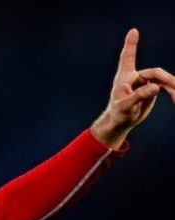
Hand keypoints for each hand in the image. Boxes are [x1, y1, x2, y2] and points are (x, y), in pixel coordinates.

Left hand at [90, 28, 174, 148]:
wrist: (121, 121)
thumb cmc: (118, 114)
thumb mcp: (125, 107)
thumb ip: (138, 96)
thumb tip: (155, 86)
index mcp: (124, 78)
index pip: (128, 57)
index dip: (131, 44)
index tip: (133, 30)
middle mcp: (135, 77)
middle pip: (155, 73)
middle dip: (167, 80)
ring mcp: (144, 82)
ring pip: (163, 79)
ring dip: (172, 87)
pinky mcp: (151, 88)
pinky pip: (166, 86)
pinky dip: (172, 91)